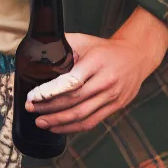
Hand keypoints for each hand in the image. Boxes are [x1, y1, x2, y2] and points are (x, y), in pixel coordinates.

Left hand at [24, 33, 152, 134]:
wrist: (136, 56)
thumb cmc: (105, 49)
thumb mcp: (85, 40)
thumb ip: (63, 44)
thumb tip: (37, 48)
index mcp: (96, 63)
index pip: (70, 82)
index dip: (49, 93)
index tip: (32, 97)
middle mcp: (105, 82)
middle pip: (74, 101)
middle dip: (49, 108)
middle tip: (30, 108)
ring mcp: (112, 97)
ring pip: (82, 115)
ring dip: (59, 122)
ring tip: (40, 122)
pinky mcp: (115, 107)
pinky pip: (92, 122)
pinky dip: (73, 127)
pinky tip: (58, 127)